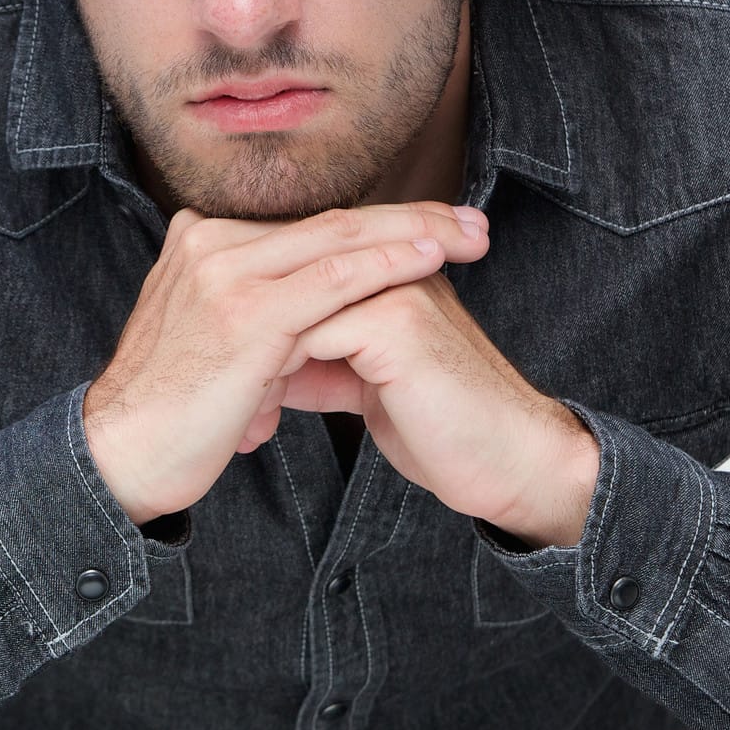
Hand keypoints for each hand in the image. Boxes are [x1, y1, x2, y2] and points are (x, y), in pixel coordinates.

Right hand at [83, 202, 488, 523]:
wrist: (118, 457)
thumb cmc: (169, 416)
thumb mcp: (208, 345)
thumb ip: (251, 317)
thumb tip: (300, 328)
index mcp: (200, 243)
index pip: (305, 228)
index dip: (374, 225)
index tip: (432, 228)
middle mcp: (209, 242)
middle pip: (328, 221)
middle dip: (409, 216)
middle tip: (469, 219)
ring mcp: (226, 272)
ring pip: (339, 239)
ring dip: (415, 232)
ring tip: (470, 234)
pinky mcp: (247, 312)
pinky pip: (334, 279)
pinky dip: (388, 263)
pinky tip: (431, 257)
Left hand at [254, 269, 600, 547]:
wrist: (506, 462)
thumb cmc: (439, 428)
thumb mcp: (364, 385)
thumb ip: (319, 358)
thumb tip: (264, 362)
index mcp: (385, 275)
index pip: (297, 279)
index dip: (255, 331)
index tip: (229, 387)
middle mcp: (389, 267)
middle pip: (287, 286)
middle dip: (245, 346)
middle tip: (223, 405)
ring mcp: (394, 287)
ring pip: (289, 308)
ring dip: (254, 366)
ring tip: (244, 421)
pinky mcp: (394, 322)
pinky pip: (306, 336)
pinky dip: (275, 382)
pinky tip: (263, 422)